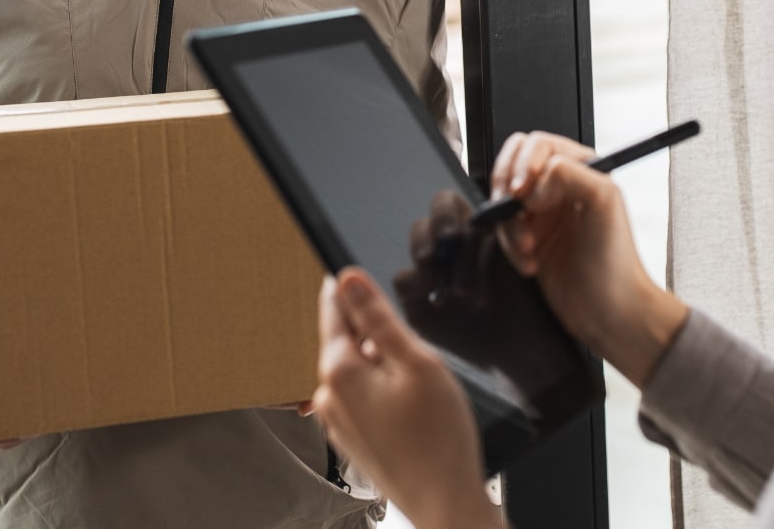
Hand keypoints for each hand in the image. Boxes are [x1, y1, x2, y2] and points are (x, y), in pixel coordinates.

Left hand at [313, 270, 504, 528]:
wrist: (445, 503)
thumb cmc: (439, 439)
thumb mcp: (416, 362)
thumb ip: (379, 317)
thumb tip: (349, 278)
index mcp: (339, 371)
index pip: (333, 309)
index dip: (350, 287)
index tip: (354, 270)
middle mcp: (329, 396)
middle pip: (347, 340)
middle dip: (376, 332)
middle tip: (414, 344)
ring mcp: (338, 421)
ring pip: (358, 369)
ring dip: (383, 363)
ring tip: (421, 384)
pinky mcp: (353, 438)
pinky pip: (364, 397)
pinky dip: (385, 390)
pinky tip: (414, 407)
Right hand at [490, 131, 689, 385]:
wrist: (608, 313)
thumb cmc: (616, 262)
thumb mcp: (603, 200)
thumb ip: (569, 172)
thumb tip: (534, 180)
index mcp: (583, 168)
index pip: (538, 145)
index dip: (525, 164)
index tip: (523, 191)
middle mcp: (560, 186)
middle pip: (513, 165)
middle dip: (507, 189)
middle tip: (514, 212)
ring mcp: (542, 212)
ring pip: (503, 199)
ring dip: (509, 225)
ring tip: (528, 247)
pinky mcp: (528, 238)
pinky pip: (501, 229)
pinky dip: (508, 246)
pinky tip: (529, 262)